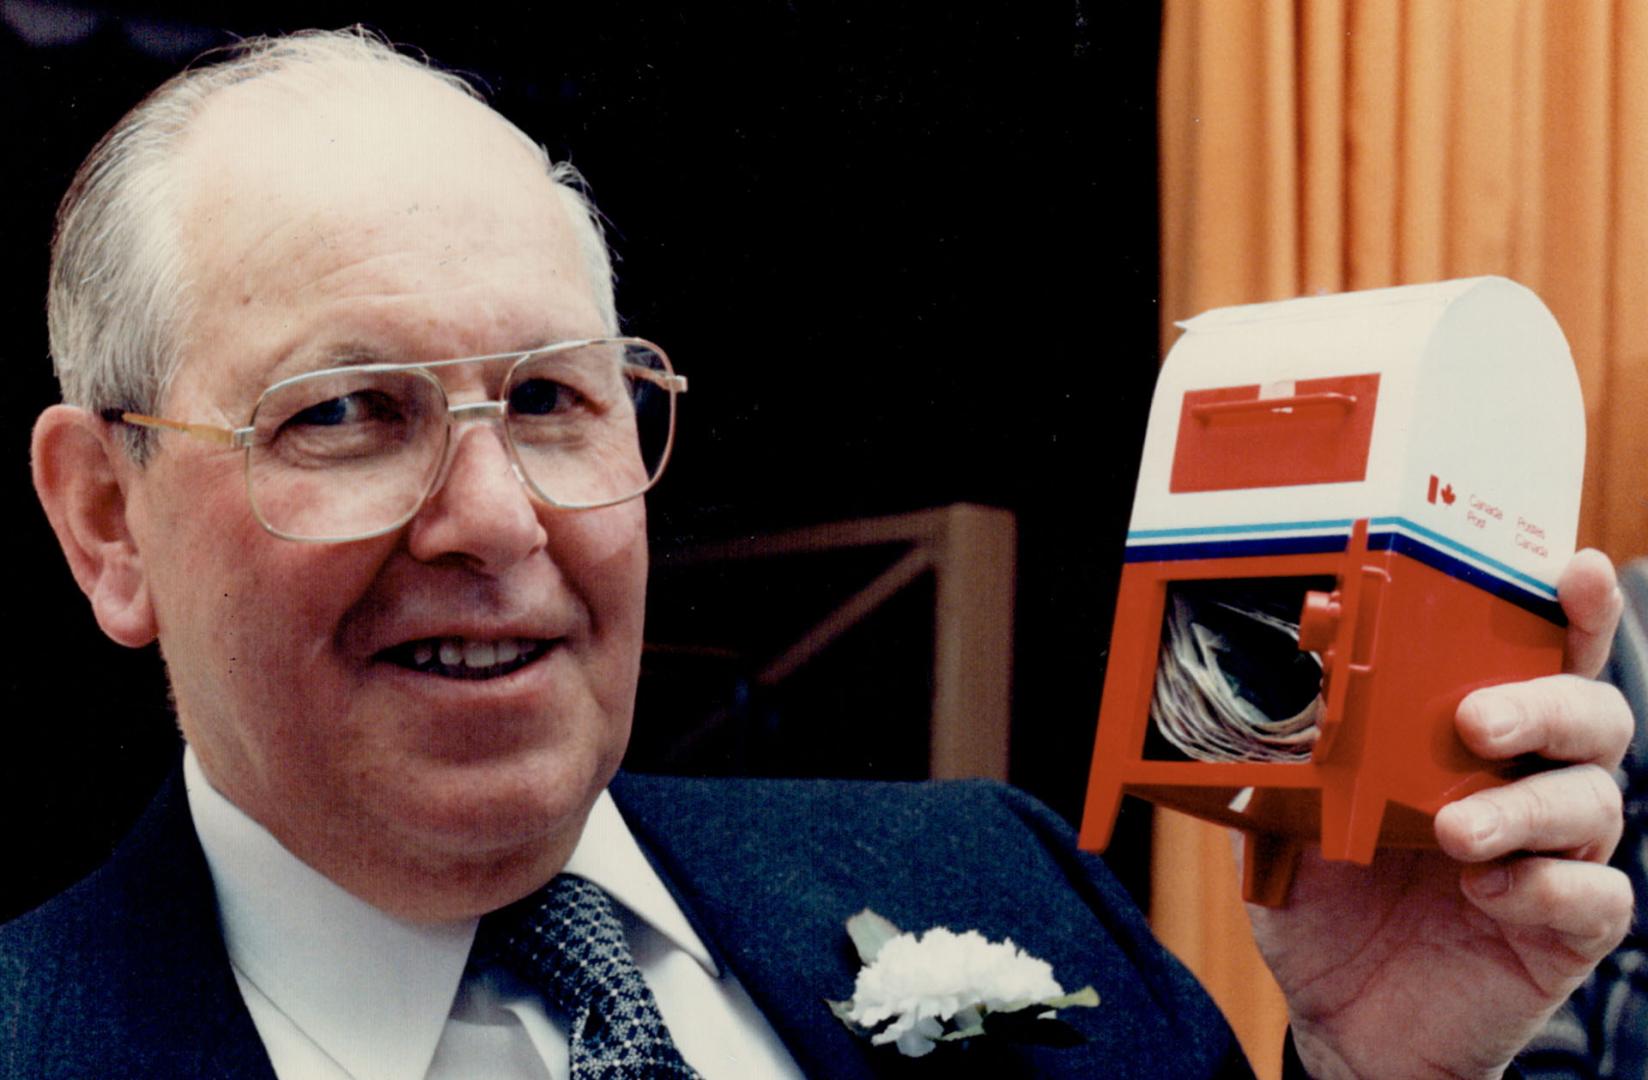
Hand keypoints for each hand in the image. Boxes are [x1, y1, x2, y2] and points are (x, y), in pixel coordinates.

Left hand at [1246, 549, 1633, 1078]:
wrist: (1344, 1021)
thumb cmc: (1331, 907)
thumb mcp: (1290, 824)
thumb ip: (1293, 766)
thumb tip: (1260, 704)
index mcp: (1469, 741)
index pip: (1536, 660)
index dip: (1567, 612)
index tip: (1568, 569)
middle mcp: (1526, 784)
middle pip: (1589, 714)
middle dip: (1543, 703)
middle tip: (1476, 721)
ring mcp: (1552, 857)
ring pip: (1595, 801)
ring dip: (1526, 805)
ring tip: (1455, 829)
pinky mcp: (1563, 931)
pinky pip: (1593, 896)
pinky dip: (1544, 886)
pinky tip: (1487, 891)